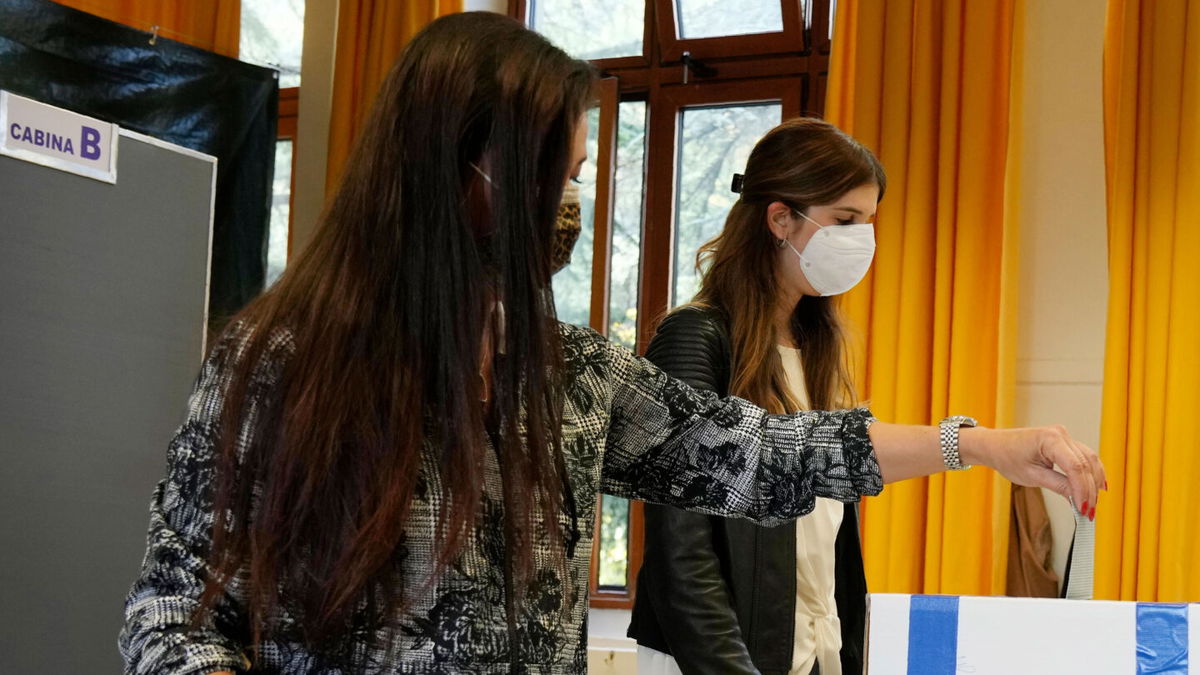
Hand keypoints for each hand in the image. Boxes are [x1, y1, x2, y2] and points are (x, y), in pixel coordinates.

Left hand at [960, 426, 1105, 518]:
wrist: (995, 445)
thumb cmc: (1007, 457)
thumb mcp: (1032, 476)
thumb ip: (1058, 486)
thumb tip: (1079, 500)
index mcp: (1050, 439)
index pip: (1075, 467)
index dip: (1082, 490)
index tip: (1084, 510)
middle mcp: (1060, 434)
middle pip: (1085, 464)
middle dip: (1090, 490)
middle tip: (1089, 513)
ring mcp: (1064, 436)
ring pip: (1089, 460)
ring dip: (1093, 483)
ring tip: (1092, 505)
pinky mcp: (1064, 442)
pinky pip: (1084, 457)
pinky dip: (1090, 473)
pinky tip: (1097, 487)